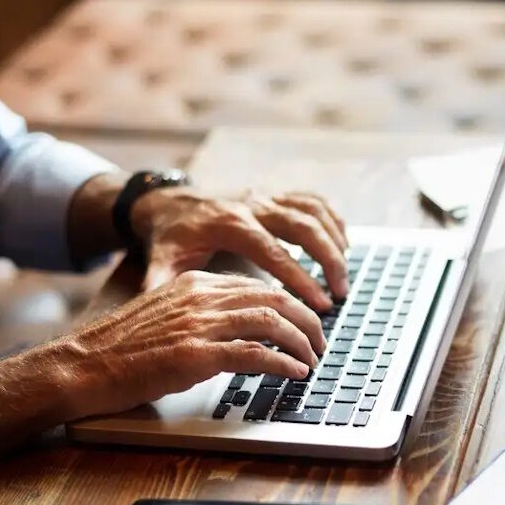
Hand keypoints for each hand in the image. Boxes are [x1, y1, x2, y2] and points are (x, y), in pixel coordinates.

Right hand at [51, 270, 324, 417]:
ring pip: (271, 322)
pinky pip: (254, 354)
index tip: (303, 321)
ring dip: (301, 342)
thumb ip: (200, 313)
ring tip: (313, 359)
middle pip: (274, 298)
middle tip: (320, 341)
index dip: (288, 304)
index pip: (257, 285)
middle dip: (306, 320)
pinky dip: (282, 364)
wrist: (80, 365)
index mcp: (194, 282)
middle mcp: (200, 296)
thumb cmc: (118, 349)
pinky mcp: (195, 355)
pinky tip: (294, 373)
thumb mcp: (165, 316)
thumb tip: (239, 329)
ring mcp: (199, 325)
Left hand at [132, 188, 348, 309]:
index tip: (319, 303)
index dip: (299, 277)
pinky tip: (344, 245)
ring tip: (344, 276)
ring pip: (313, 211)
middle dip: (328, 260)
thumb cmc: (168, 237)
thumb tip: (160, 310)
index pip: (272, 251)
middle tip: (341, 293)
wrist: (168, 201)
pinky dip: (333, 220)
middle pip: (303, 226)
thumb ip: (164, 284)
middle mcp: (252, 204)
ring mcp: (266, 196)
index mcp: (228, 223)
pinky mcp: (275, 194)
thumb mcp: (161, 260)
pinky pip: (313, 201)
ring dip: (335, 241)